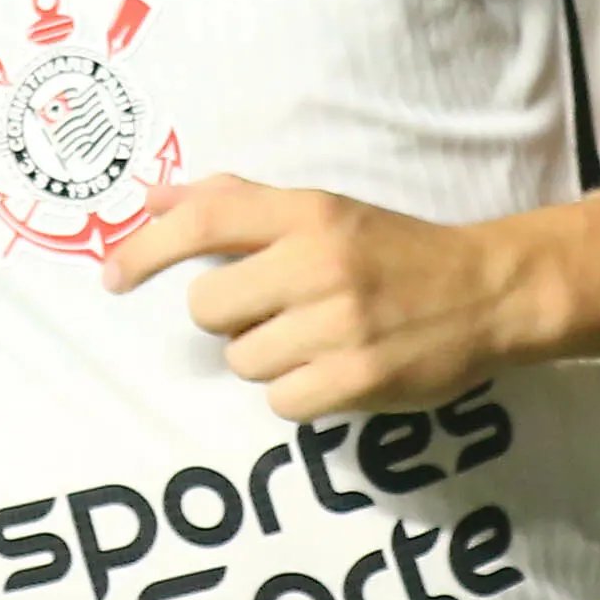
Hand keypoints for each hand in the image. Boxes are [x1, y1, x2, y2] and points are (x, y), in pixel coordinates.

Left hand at [101, 176, 546, 419]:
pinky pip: (281, 402)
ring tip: (314, 339)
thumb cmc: (391, 249)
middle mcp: (320, 262)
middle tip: (273, 310)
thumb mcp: (322, 209)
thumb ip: (237, 203)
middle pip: (209, 306)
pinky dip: (297, 393)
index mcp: (309, 212)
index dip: (145, 249)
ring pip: (242, 359)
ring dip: (266, 357)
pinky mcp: (359, 378)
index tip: (111, 278)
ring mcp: (340, 323)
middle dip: (229, 316)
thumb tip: (152, 197)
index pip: (205, 221)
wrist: (489, 291)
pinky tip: (331, 370)